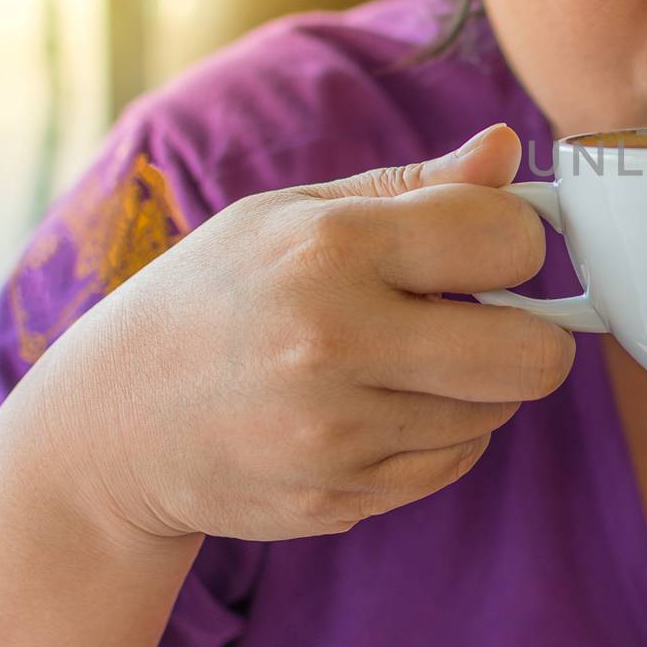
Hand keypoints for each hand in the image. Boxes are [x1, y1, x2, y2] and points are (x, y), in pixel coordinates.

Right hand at [20, 123, 572, 542]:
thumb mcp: (295, 212)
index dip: (518, 238)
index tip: (491, 244)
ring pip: (499, 410)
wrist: (111, 425)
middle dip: (534, 330)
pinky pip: (456, 462)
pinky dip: (441, 433)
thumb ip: (417, 185)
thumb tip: (512, 148)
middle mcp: (333, 343)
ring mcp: (335, 433)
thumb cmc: (217, 295)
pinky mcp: (339, 499)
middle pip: (535, 354)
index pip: (508, 239)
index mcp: (328, 248)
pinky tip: (380, 406)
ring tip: (405, 357)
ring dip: (477, 382)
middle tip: (487, 314)